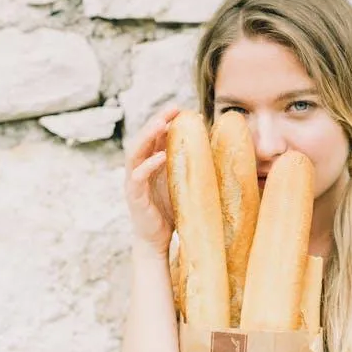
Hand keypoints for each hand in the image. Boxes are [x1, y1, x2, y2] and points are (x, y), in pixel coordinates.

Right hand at [124, 107, 179, 256]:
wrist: (157, 242)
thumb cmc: (171, 213)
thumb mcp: (183, 185)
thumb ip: (191, 169)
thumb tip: (217, 153)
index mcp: (151, 165)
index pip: (156, 137)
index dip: (166, 121)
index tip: (183, 109)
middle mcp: (139, 169)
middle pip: (144, 139)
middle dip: (157, 121)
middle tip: (172, 108)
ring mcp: (134, 182)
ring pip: (136, 153)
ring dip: (147, 136)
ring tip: (161, 123)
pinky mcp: (134, 197)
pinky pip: (138, 177)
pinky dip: (149, 165)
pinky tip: (161, 156)